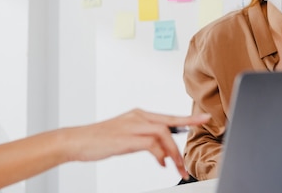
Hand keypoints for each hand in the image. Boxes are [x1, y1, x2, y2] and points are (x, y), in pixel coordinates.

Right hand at [63, 109, 209, 178]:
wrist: (77, 140)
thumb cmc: (99, 140)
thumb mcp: (126, 138)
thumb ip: (145, 141)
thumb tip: (162, 153)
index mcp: (138, 115)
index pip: (168, 116)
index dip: (187, 119)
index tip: (204, 119)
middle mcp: (138, 117)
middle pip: (169, 122)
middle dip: (188, 130)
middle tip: (203, 132)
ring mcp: (132, 126)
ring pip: (163, 134)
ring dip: (173, 152)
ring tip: (177, 167)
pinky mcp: (127, 137)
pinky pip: (151, 144)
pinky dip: (160, 154)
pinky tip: (161, 163)